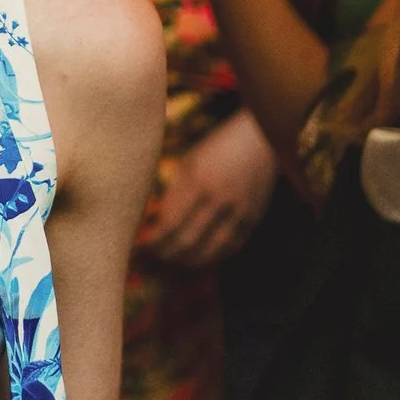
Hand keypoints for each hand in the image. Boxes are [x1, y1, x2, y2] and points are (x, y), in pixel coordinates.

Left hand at [137, 109, 278, 266]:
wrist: (258, 140)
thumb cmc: (214, 150)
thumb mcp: (188, 165)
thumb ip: (173, 194)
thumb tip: (154, 225)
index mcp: (198, 181)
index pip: (170, 223)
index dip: (154, 240)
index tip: (142, 244)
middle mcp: (219, 199)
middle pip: (188, 240)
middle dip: (167, 253)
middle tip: (154, 255)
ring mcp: (239, 211)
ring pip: (210, 250)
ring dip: (189, 260)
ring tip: (174, 259)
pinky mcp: (253, 218)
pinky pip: (231, 247)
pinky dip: (213, 256)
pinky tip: (199, 256)